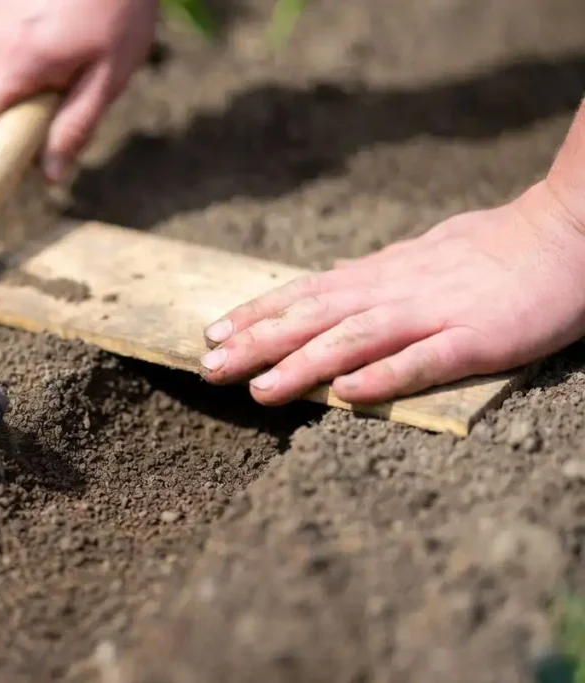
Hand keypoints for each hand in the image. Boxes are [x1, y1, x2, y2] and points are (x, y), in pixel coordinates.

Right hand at [0, 0, 158, 182]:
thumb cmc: (119, 6)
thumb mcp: (109, 74)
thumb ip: (76, 125)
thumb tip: (50, 174)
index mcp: (17, 60)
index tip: (18, 151)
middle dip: (23, 103)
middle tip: (69, 88)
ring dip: (30, 68)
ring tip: (76, 43)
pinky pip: (4, 33)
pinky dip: (29, 39)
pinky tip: (64, 18)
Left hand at [198, 179, 584, 405]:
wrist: (564, 234)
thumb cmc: (489, 250)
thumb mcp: (417, 257)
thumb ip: (372, 278)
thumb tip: (328, 286)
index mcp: (379, 275)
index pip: (303, 294)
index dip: (255, 315)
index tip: (211, 334)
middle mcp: (393, 291)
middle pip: (312, 318)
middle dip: (257, 345)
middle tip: (209, 368)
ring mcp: (432, 315)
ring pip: (353, 341)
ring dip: (303, 366)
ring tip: (260, 390)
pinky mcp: (474, 340)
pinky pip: (423, 360)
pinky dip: (383, 377)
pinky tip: (348, 395)